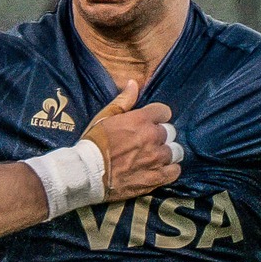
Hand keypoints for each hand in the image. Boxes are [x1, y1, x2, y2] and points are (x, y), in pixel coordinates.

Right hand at [83, 80, 181, 198]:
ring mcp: (156, 159)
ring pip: (174, 152)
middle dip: (160, 136)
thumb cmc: (93, 144)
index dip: (157, 117)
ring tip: (155, 158)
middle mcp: (153, 137)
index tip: (151, 123)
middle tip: (148, 143)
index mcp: (141, 120)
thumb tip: (134, 83)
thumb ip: (123, 100)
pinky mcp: (156, 178)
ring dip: (166, 153)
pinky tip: (160, 170)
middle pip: (170, 133)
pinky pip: (174, 171)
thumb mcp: (104, 117)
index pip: (164, 112)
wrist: (86, 173)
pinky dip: (169, 170)